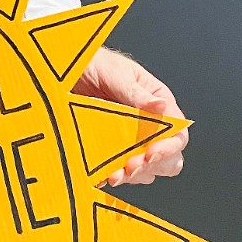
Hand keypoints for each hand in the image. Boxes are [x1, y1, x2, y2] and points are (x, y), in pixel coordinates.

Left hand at [73, 47, 188, 187]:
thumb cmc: (96, 64)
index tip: (152, 153)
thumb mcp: (117, 74)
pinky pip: (119, 170)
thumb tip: (161, 106)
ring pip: (146, 169)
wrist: (64, 71)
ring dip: (133, 175)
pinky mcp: (111, 150)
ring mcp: (131, 139)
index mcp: (157, 103)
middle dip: (153, 165)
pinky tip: (102, 176)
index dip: (169, 147)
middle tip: (133, 165)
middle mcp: (149, 124)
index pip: (177, 132)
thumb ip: (137, 93)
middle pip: (168, 157)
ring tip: (116, 173)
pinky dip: (113, 176)